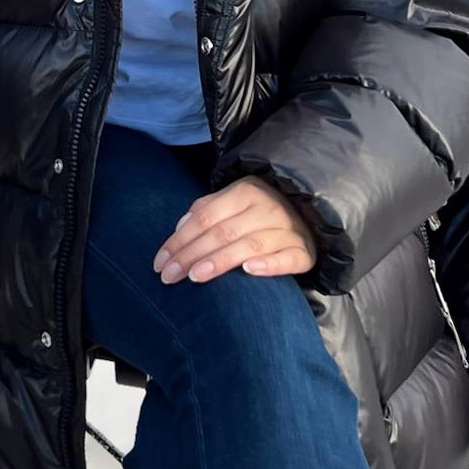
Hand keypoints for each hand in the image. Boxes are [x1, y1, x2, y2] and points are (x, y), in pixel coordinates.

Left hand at [152, 177, 317, 284]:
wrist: (309, 216)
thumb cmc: (259, 213)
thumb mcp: (233, 202)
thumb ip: (206, 210)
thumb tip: (180, 227)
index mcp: (245, 191)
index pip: (205, 217)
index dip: (179, 240)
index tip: (159, 262)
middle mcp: (267, 208)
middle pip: (222, 232)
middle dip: (191, 255)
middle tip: (168, 277)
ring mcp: (288, 230)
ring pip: (249, 245)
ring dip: (221, 260)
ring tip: (196, 276)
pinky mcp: (304, 251)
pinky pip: (287, 259)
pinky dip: (269, 265)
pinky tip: (249, 271)